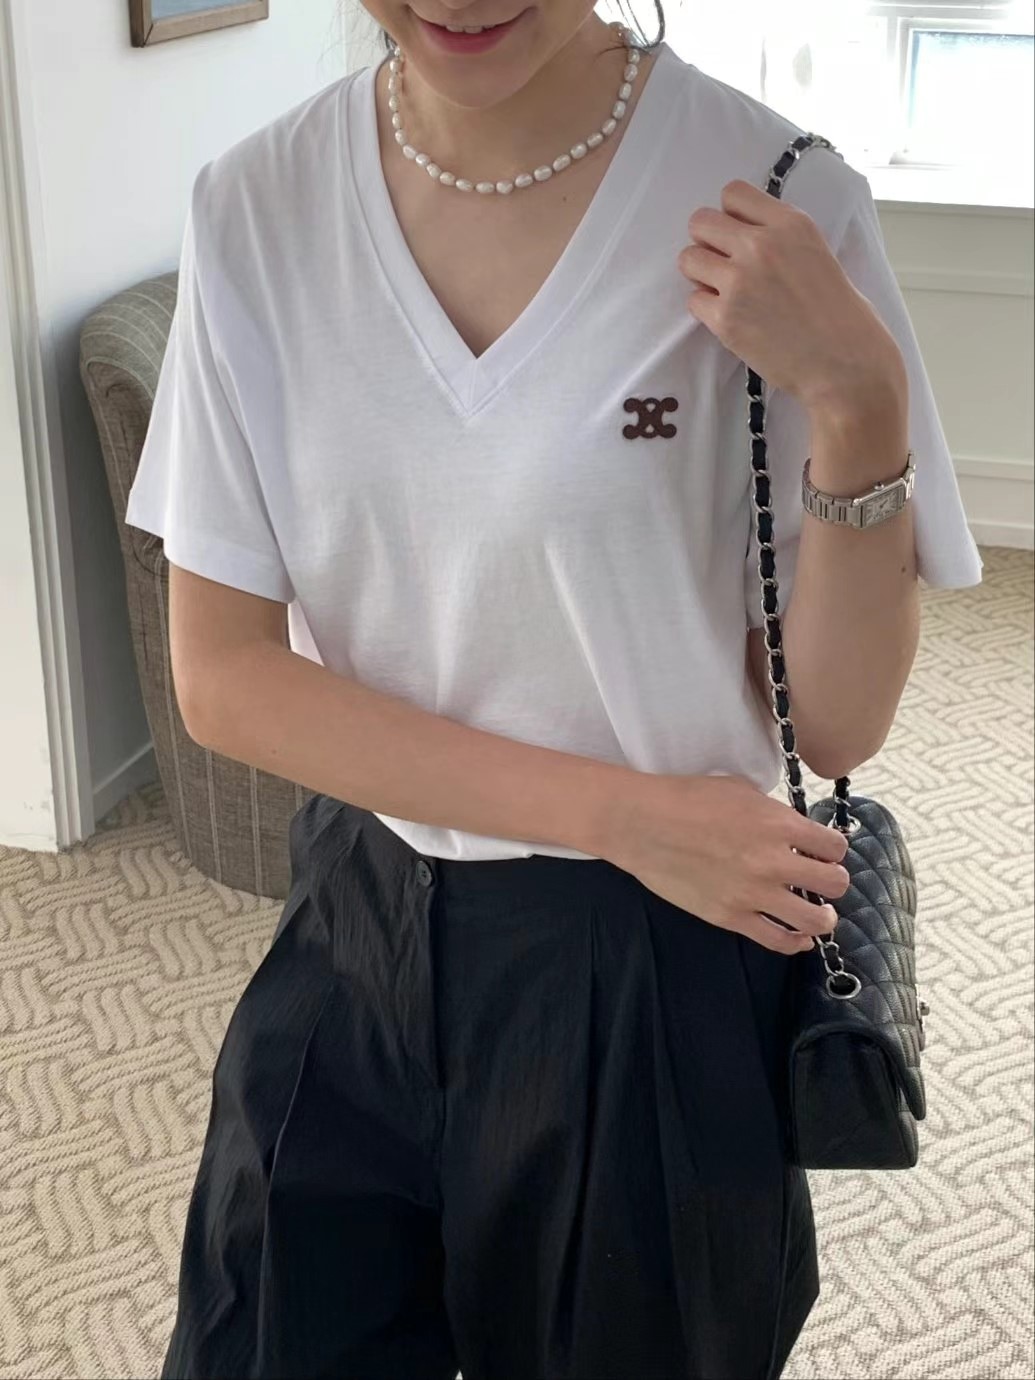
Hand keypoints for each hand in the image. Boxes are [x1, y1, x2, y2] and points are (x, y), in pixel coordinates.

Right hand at [602, 772, 850, 954]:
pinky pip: (778, 941)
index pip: (835, 846)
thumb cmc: (686, 798)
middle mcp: (772, 861)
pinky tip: (799, 935)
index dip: (833, 849)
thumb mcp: (741, 790)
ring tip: (818, 912)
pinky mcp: (731, 918)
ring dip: (823, 916)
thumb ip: (774, 813)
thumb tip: (794, 830)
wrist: (641, 823)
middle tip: (821, 879)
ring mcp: (752, 894)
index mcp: (778, 824)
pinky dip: (796, 941)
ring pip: (816, 919)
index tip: (824, 851)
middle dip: (833, 880)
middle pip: (835, 882)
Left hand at [676, 179, 903, 412]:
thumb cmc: (839, 313)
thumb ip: (779, 236)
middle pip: (701, 222)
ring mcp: (738, 282)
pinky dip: (707, 310)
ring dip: (701, 274)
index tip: (740, 235)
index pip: (732, 193)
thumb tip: (741, 232)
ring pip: (688, 259)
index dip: (731, 216)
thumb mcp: (816, 252)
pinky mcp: (724, 319)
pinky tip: (731, 318)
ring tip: (725, 291)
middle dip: (708, 242)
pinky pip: (693, 300)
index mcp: (789, 223)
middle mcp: (760, 245)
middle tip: (725, 264)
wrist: (845, 363)